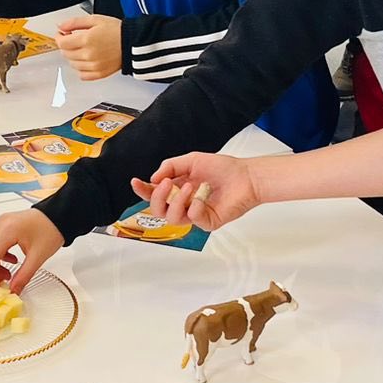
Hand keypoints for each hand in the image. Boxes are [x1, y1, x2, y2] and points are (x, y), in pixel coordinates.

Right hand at [0, 209, 64, 293]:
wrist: (60, 215)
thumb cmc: (52, 231)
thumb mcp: (38, 257)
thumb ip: (24, 275)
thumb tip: (13, 290)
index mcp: (8, 230)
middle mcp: (1, 224)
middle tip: (0, 281)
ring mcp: (1, 222)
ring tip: (7, 273)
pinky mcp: (4, 224)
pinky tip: (12, 261)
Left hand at [55, 14, 122, 80]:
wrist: (132, 43)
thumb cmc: (116, 31)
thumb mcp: (95, 19)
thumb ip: (74, 22)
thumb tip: (61, 26)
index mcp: (86, 40)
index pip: (62, 43)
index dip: (59, 37)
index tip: (62, 34)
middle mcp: (88, 55)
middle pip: (66, 54)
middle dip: (66, 46)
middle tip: (73, 39)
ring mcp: (94, 66)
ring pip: (72, 64)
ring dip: (73, 56)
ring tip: (82, 49)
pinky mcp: (99, 74)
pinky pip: (82, 75)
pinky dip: (80, 68)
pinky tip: (86, 60)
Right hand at [132, 152, 260, 231]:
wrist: (246, 176)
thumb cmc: (224, 168)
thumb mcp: (191, 160)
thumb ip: (170, 166)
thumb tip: (154, 179)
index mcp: (177, 188)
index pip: (154, 194)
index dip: (143, 190)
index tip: (136, 182)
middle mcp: (184, 203)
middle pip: (158, 210)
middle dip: (157, 197)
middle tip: (167, 184)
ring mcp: (195, 214)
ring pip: (172, 218)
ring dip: (177, 202)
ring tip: (190, 188)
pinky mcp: (208, 222)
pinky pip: (193, 219)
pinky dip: (195, 207)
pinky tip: (203, 196)